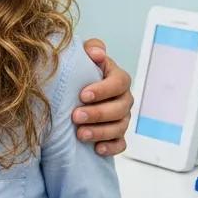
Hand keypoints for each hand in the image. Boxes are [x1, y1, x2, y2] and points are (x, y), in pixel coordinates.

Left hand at [75, 38, 132, 155]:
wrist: (74, 93)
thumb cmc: (80, 72)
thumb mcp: (83, 56)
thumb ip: (92, 49)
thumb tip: (97, 52)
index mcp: (117, 78)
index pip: (119, 82)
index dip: (103, 89)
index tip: (83, 95)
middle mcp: (124, 99)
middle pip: (120, 108)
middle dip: (98, 113)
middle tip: (76, 116)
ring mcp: (122, 118)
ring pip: (119, 127)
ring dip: (100, 132)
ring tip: (80, 134)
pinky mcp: (117, 135)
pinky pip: (121, 144)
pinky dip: (110, 147)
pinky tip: (97, 149)